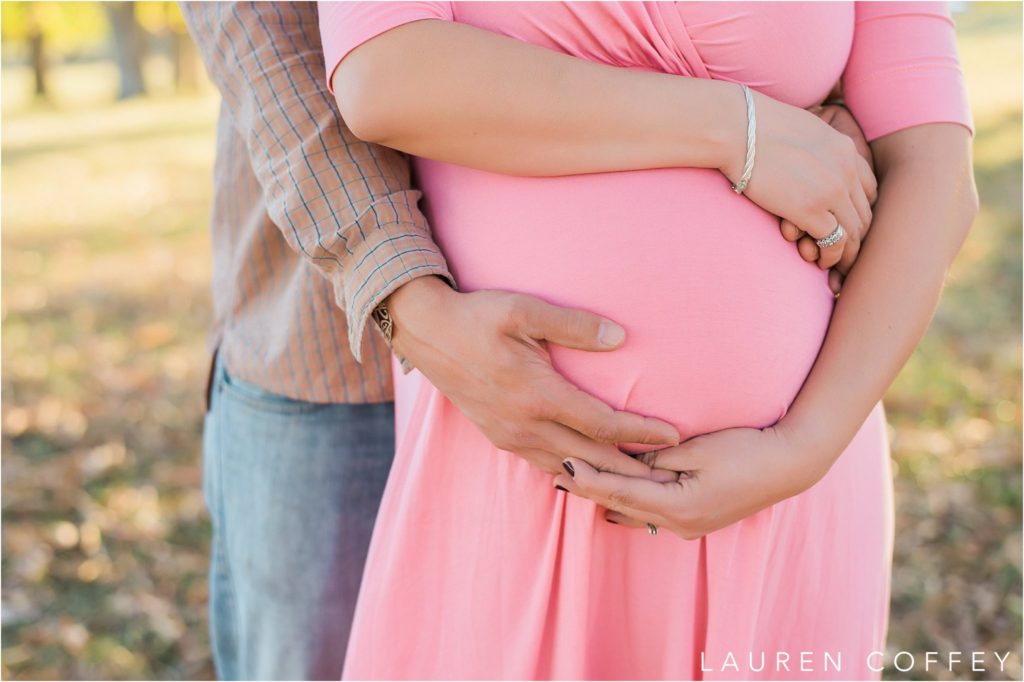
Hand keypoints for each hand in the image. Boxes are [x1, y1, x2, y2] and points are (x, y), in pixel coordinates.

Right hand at [386, 276, 680, 475]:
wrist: (426, 332)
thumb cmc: (478, 316)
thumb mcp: (525, 310)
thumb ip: (574, 325)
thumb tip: (620, 338)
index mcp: (537, 395)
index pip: (602, 425)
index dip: (641, 432)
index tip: (674, 434)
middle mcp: (525, 426)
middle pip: (592, 459)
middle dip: (633, 471)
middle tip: (669, 480)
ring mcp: (510, 436)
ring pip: (568, 468)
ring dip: (606, 477)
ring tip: (639, 485)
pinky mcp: (500, 437)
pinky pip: (546, 463)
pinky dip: (575, 471)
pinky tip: (592, 473)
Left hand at [553, 421, 835, 539]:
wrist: (791, 464)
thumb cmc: (746, 449)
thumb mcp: (696, 448)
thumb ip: (656, 455)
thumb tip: (623, 455)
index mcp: (678, 506)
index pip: (619, 492)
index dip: (589, 479)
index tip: (563, 464)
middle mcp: (680, 524)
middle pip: (621, 506)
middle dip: (589, 490)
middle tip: (556, 473)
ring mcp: (689, 526)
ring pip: (634, 513)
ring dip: (606, 498)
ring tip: (575, 484)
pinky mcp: (697, 520)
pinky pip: (652, 515)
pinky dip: (628, 504)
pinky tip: (612, 499)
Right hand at [719, 92, 877, 283]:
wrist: (737, 129)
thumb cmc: (754, 128)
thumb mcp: (798, 129)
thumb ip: (812, 147)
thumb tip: (803, 154)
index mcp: (845, 148)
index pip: (868, 188)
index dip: (860, 211)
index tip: (846, 225)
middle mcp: (846, 170)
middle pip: (865, 214)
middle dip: (857, 238)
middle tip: (844, 255)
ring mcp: (831, 191)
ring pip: (854, 232)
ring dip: (846, 253)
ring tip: (833, 264)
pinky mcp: (811, 210)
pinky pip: (833, 242)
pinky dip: (830, 257)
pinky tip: (819, 262)